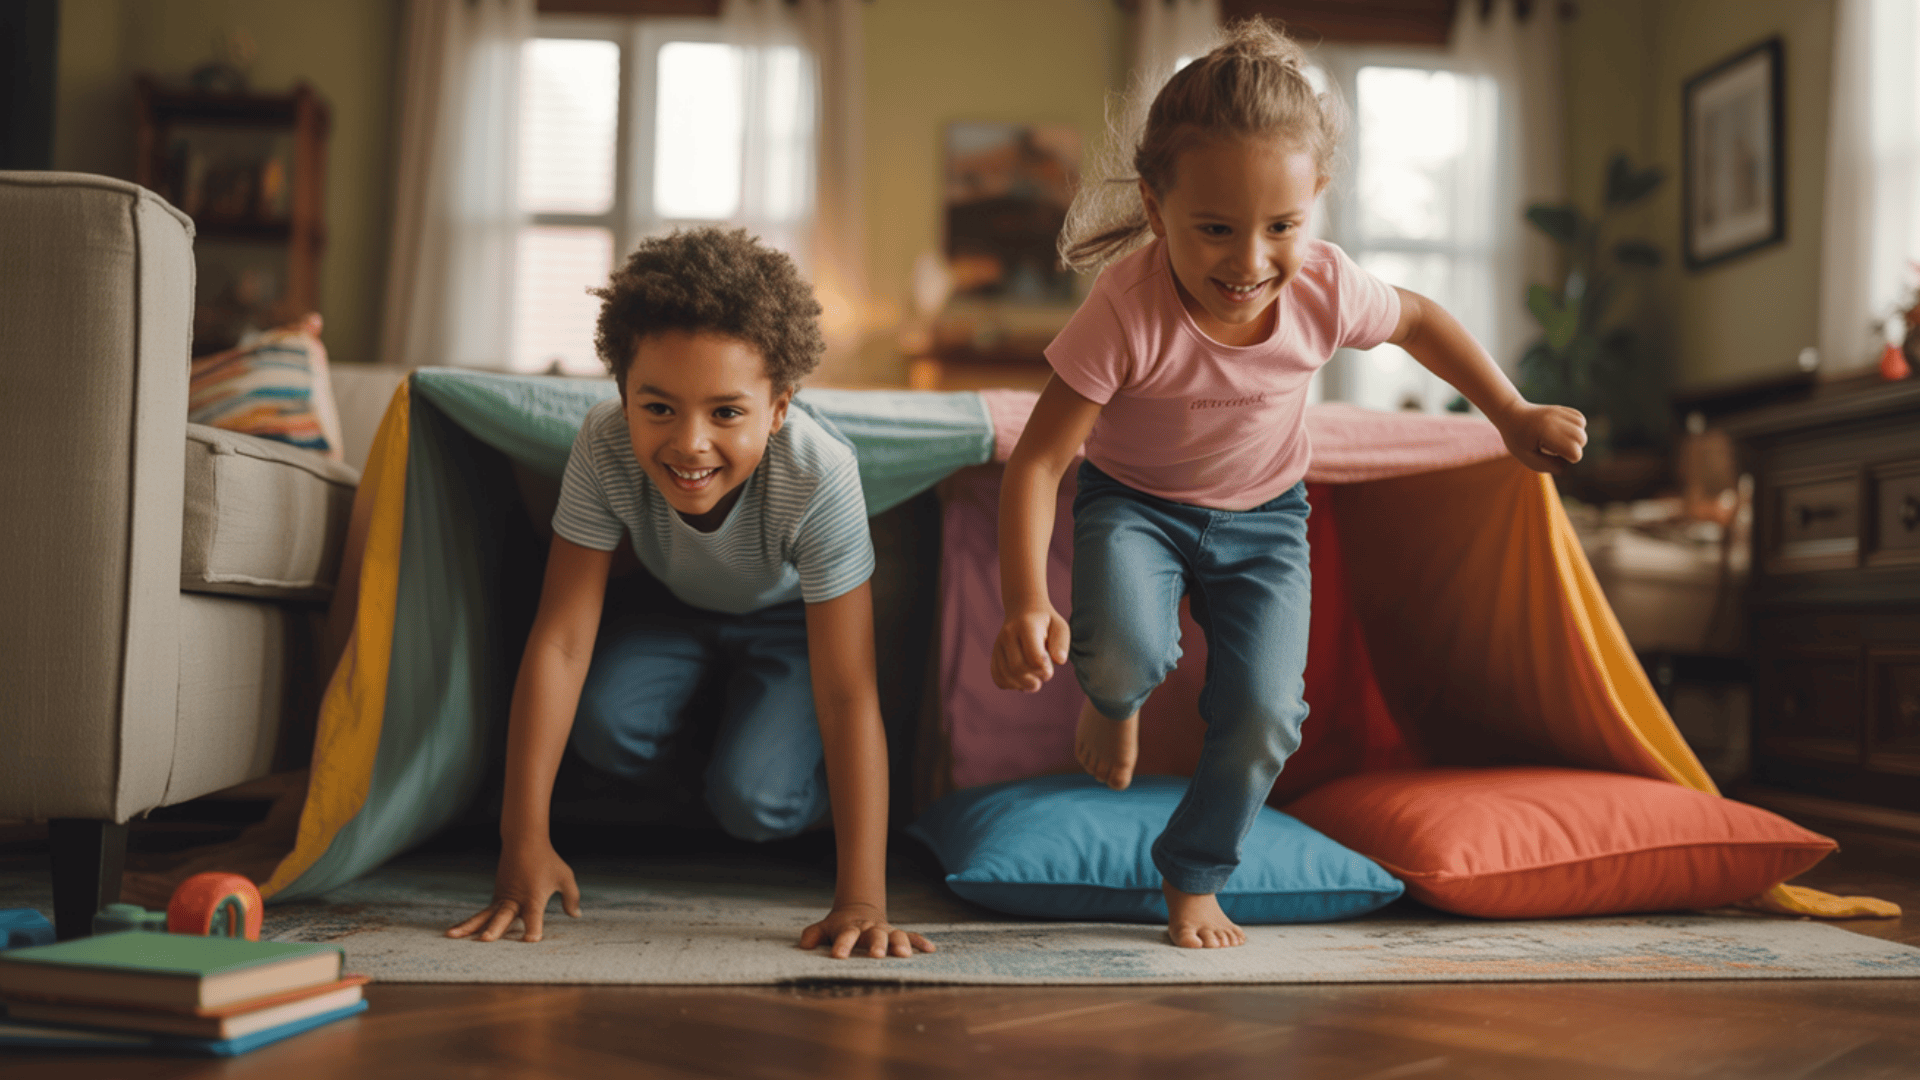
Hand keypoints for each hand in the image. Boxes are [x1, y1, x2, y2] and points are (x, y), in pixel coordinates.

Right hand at [446, 838, 580, 942]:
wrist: (524, 841)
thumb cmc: (547, 861)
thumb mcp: (564, 877)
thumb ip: (571, 898)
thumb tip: (575, 916)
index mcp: (533, 897)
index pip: (534, 916)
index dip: (533, 928)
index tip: (532, 940)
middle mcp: (515, 900)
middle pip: (504, 916)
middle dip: (496, 928)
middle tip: (486, 939)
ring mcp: (502, 899)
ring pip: (484, 916)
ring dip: (468, 927)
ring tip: (451, 937)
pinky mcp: (495, 900)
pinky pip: (481, 914)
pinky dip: (467, 923)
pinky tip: (453, 933)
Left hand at [800, 902, 935, 958]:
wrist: (859, 911)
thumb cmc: (839, 927)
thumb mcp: (824, 928)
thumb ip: (813, 935)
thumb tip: (803, 946)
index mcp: (851, 928)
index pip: (846, 936)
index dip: (843, 945)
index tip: (838, 956)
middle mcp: (870, 929)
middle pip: (875, 935)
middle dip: (877, 945)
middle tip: (877, 955)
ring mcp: (886, 931)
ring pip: (896, 935)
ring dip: (901, 944)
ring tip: (905, 955)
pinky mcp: (898, 934)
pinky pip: (912, 936)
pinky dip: (920, 942)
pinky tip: (930, 949)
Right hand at [992, 606, 1069, 691]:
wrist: (1023, 608)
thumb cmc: (1046, 622)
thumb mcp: (1060, 627)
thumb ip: (1061, 643)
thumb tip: (1059, 661)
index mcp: (1026, 626)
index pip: (1033, 657)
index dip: (1044, 669)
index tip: (1050, 667)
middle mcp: (1008, 634)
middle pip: (1017, 668)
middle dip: (1033, 680)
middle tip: (1044, 677)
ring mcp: (998, 644)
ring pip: (1005, 675)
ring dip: (1022, 685)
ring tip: (1034, 683)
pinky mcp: (994, 654)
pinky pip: (997, 676)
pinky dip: (1009, 685)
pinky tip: (1021, 682)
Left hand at [1495, 402, 1587, 475]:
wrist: (1511, 415)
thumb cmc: (1517, 440)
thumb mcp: (1528, 458)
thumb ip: (1549, 465)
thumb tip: (1567, 462)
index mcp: (1545, 432)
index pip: (1574, 451)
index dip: (1567, 458)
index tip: (1551, 454)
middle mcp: (1555, 419)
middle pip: (1582, 439)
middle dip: (1573, 448)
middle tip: (1553, 447)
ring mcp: (1559, 411)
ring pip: (1582, 428)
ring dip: (1574, 437)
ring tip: (1557, 438)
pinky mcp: (1562, 408)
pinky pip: (1580, 420)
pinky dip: (1576, 428)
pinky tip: (1561, 431)